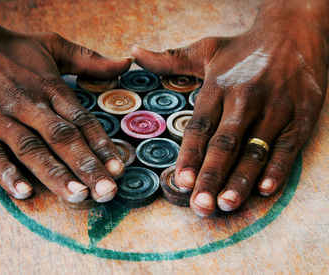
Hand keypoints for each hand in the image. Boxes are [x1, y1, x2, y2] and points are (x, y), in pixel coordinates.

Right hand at [0, 7, 131, 201]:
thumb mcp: (52, 46)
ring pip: (30, 148)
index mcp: (49, 87)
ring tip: (77, 196)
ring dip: (54, 174)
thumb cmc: (9, 48)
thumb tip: (126, 62)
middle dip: (86, 166)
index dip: (102, 146)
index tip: (119, 169)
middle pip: (62, 138)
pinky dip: (6, 173)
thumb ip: (89, 59)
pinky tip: (24, 192)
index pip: (81, 121)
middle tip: (107, 192)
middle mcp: (27, 103)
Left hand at [132, 0, 327, 215]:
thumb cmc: (244, 48)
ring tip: (225, 204)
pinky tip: (264, 190)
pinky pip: (288, 147)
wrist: (295, 32)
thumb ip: (169, 59)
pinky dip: (277, 170)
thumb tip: (134, 52)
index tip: (180, 181)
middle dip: (211, 176)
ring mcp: (275, 108)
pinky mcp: (301, 115)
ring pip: (255, 150)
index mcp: (219, 86)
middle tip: (199, 205)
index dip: (189, 155)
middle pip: (225, 144)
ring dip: (240, 180)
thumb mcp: (206, 50)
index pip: (200, 127)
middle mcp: (245, 99)